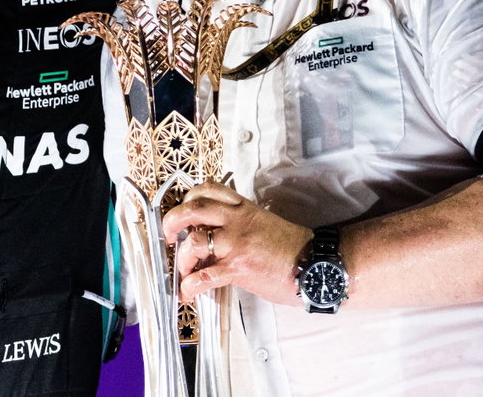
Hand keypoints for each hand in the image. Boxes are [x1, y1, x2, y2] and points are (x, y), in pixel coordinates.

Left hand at [161, 181, 311, 305]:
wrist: (314, 265)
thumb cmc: (291, 248)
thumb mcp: (262, 223)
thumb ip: (238, 224)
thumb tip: (214, 238)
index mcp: (242, 208)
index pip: (207, 189)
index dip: (187, 198)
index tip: (182, 213)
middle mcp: (236, 220)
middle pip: (191, 208)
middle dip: (171, 221)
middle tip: (168, 237)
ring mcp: (236, 243)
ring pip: (193, 240)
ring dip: (181, 259)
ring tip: (184, 271)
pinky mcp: (238, 268)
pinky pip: (205, 276)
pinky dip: (190, 286)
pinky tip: (188, 292)